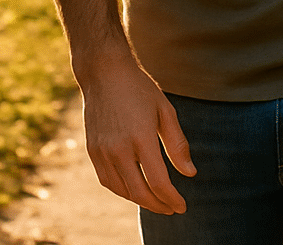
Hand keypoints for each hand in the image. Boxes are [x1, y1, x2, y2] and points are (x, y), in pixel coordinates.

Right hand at [79, 53, 195, 214]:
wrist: (105, 74)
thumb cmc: (140, 89)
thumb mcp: (166, 110)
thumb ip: (177, 144)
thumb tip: (190, 173)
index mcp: (141, 138)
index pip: (158, 181)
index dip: (171, 198)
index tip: (182, 206)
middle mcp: (118, 150)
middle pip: (139, 192)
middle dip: (158, 205)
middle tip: (172, 208)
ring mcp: (102, 152)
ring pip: (122, 190)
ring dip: (140, 200)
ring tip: (157, 201)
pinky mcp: (92, 152)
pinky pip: (108, 181)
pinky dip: (123, 191)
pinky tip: (135, 189)